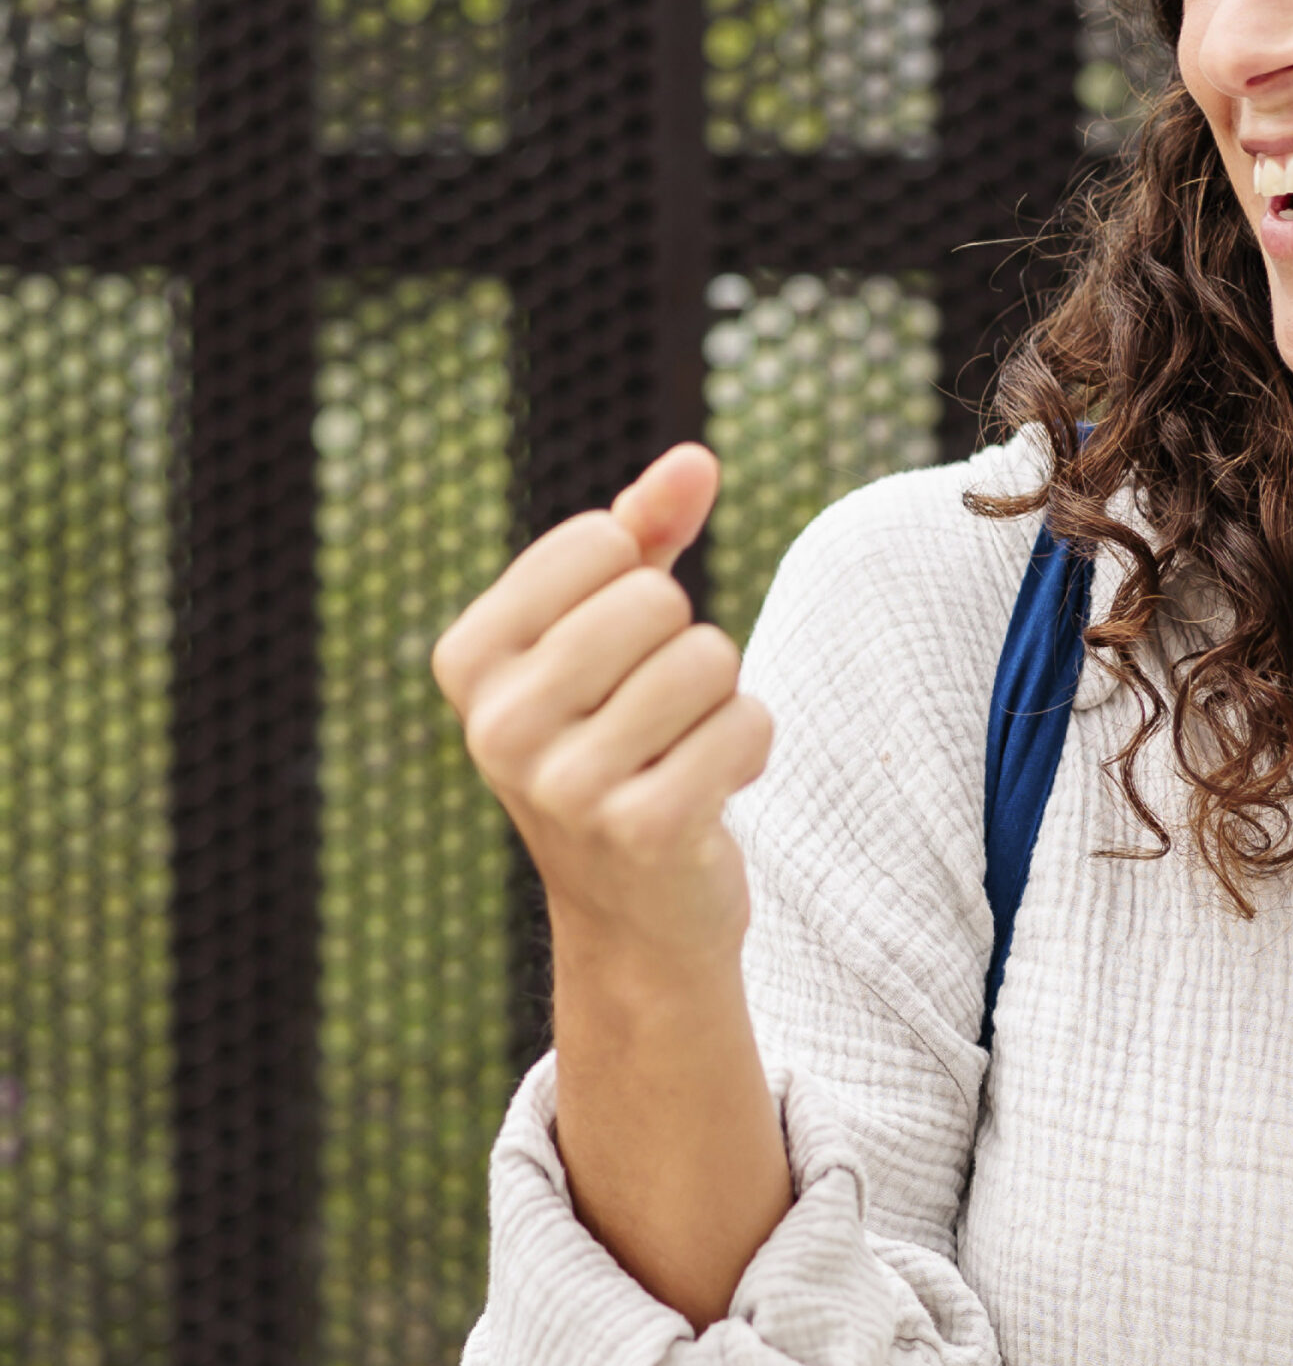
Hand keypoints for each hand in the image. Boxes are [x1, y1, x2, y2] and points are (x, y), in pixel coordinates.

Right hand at [431, 444, 770, 987]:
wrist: (635, 906)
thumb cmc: (622, 735)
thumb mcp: (614, 625)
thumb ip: (647, 527)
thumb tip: (696, 459)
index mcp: (469, 658)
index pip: (600, 539)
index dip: (639, 582)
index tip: (613, 657)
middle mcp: (495, 724)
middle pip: (657, 599)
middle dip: (685, 645)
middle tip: (656, 714)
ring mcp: (562, 786)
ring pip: (710, 658)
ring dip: (721, 700)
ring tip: (679, 751)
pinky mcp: (641, 830)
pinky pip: (747, 723)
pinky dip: (750, 747)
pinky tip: (708, 792)